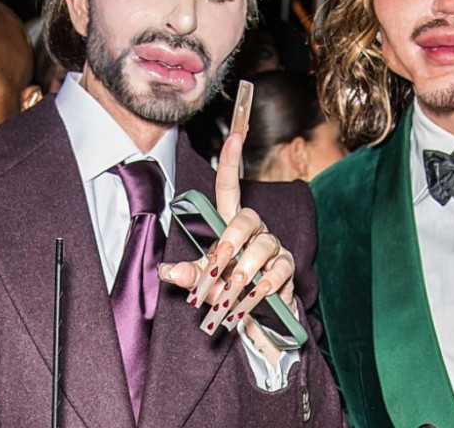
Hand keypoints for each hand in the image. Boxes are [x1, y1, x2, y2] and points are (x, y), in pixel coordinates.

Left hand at [158, 132, 297, 337]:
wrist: (252, 317)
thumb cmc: (225, 291)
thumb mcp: (202, 283)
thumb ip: (187, 276)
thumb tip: (166, 270)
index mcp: (231, 225)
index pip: (230, 187)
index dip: (231, 161)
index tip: (235, 135)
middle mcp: (255, 230)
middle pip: (246, 219)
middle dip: (229, 245)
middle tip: (215, 272)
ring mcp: (273, 248)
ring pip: (262, 248)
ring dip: (242, 275)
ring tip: (228, 297)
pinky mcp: (287, 269)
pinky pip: (278, 273)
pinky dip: (261, 290)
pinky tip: (249, 302)